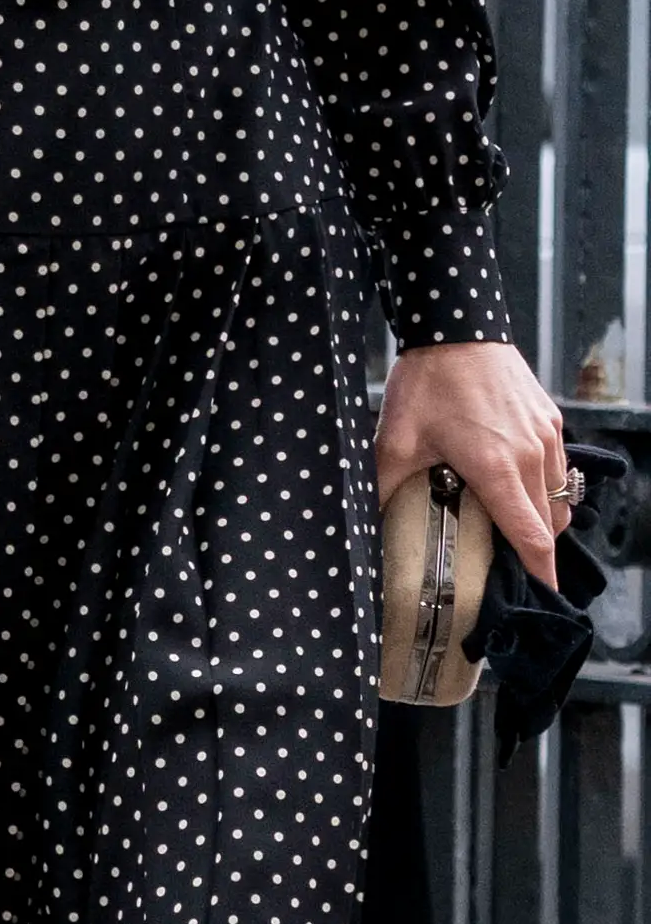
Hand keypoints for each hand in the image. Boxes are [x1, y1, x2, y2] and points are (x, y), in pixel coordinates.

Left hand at [376, 337, 574, 582]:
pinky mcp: (550, 421)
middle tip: (507, 564)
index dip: (540, 572)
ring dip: (539, 518)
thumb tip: (365, 524)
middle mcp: (531, 456)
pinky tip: (513, 487)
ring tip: (507, 527)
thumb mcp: (394, 442)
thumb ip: (384, 488)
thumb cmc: (427, 383)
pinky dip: (543, 487)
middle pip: (548, 523)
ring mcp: (546, 437)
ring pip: (557, 497)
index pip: (531, 536)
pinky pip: (557, 469)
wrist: (456, 328)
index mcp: (497, 470)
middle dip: (534, 550)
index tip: (542, 595)